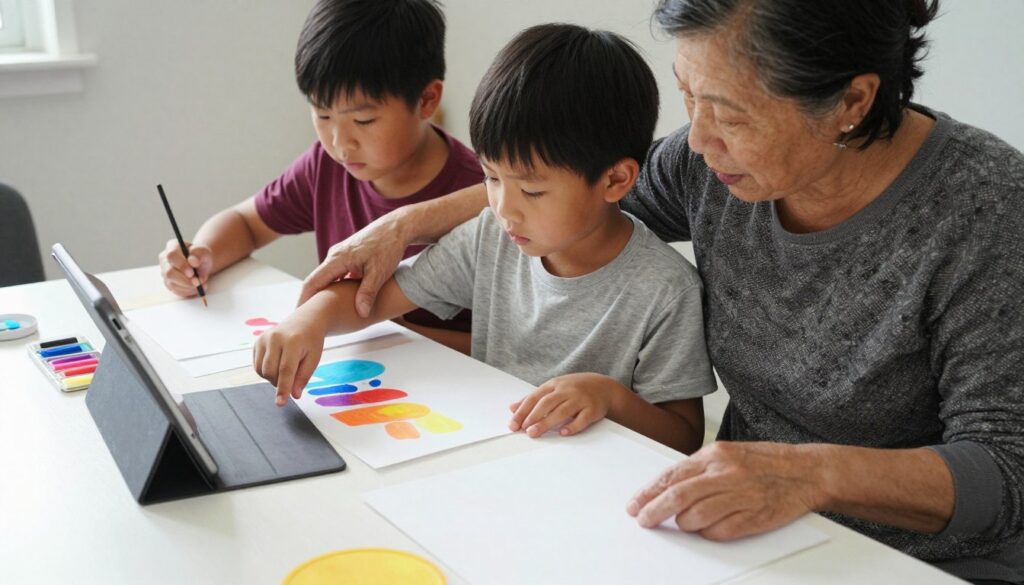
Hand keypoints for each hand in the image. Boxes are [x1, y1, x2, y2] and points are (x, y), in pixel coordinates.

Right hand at [159, 239, 212, 296]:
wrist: (201, 265)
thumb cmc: (200, 256)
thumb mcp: (204, 252)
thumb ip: (199, 254)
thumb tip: (193, 261)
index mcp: (172, 247)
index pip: (172, 255)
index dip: (181, 265)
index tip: (192, 273)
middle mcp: (165, 260)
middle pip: (169, 272)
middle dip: (185, 280)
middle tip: (198, 282)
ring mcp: (165, 272)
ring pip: (172, 283)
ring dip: (189, 287)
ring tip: (202, 284)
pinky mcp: (169, 283)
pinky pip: (176, 290)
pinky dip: (188, 291)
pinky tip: (197, 288)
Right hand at [252, 308, 326, 405]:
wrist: (305, 321)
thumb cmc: (311, 341)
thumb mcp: (314, 358)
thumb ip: (303, 377)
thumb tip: (294, 395)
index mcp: (292, 341)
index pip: (285, 370)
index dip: (283, 388)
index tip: (280, 403)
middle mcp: (275, 338)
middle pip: (271, 372)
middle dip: (280, 382)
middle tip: (292, 377)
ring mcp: (263, 339)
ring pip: (261, 371)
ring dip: (272, 378)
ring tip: (285, 368)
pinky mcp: (257, 342)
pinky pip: (257, 366)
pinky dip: (266, 371)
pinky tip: (277, 363)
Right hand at [298, 214, 407, 314]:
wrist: (396, 227)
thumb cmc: (388, 246)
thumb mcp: (379, 273)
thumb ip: (368, 293)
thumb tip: (361, 314)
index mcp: (337, 259)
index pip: (313, 282)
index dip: (305, 300)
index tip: (299, 315)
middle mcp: (334, 256)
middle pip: (316, 280)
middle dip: (311, 299)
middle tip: (306, 319)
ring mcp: (340, 255)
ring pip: (327, 277)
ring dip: (323, 293)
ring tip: (320, 313)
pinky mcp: (348, 256)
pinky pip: (335, 274)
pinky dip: (334, 287)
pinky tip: (338, 299)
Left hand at [508, 373, 620, 437]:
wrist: (604, 387)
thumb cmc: (575, 389)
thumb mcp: (553, 388)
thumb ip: (533, 398)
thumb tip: (512, 408)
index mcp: (554, 385)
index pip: (535, 397)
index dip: (523, 411)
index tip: (513, 424)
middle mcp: (567, 390)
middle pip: (547, 403)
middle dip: (533, 417)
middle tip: (523, 430)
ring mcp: (580, 399)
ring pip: (562, 411)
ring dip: (547, 422)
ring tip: (535, 433)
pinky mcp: (593, 409)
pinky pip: (582, 419)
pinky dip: (572, 426)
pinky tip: (563, 433)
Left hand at [625, 441, 824, 540]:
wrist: (807, 471)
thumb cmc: (766, 462)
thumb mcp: (728, 454)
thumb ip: (699, 469)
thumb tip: (668, 487)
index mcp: (715, 455)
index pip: (672, 476)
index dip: (649, 493)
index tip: (635, 504)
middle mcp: (725, 473)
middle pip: (678, 497)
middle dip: (654, 511)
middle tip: (643, 520)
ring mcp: (740, 495)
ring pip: (695, 517)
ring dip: (684, 524)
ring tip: (685, 523)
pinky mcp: (753, 517)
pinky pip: (718, 531)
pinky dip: (707, 533)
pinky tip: (708, 528)